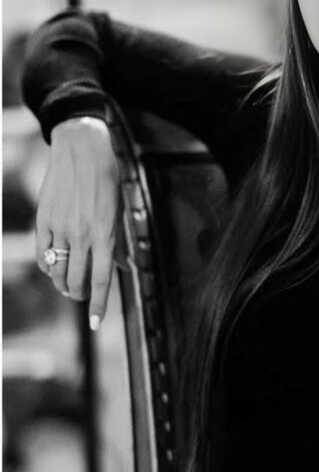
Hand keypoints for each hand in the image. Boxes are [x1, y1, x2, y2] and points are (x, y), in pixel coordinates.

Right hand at [36, 116, 122, 327]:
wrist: (81, 149)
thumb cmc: (107, 179)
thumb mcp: (120, 211)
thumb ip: (118, 242)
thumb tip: (122, 267)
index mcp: (105, 234)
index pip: (101, 279)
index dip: (98, 304)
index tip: (95, 322)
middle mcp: (82, 235)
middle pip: (76, 280)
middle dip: (79, 295)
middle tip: (80, 296)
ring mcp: (60, 227)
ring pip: (57, 271)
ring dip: (62, 284)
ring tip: (67, 286)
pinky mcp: (44, 219)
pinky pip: (43, 254)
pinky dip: (48, 266)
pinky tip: (53, 268)